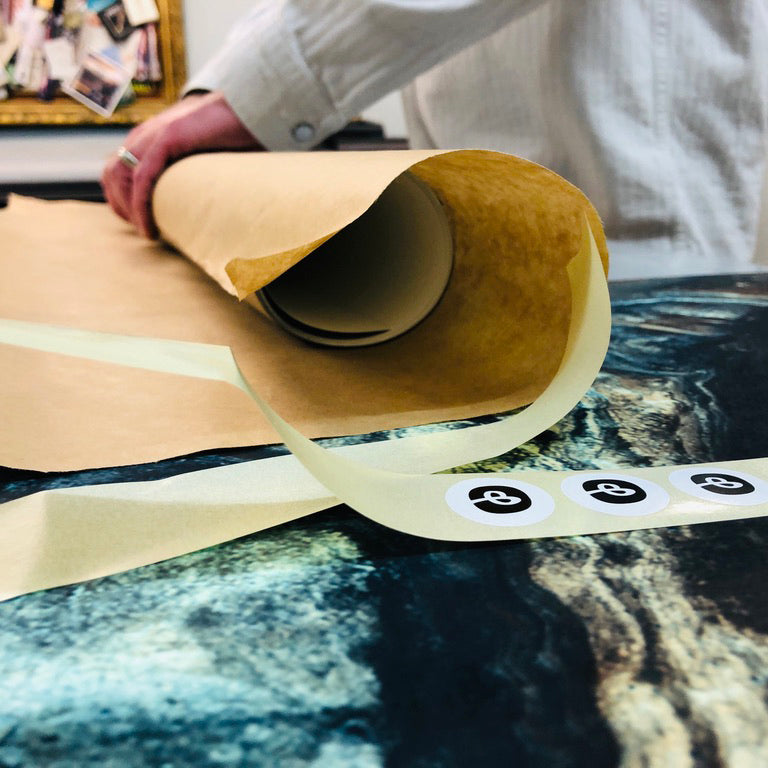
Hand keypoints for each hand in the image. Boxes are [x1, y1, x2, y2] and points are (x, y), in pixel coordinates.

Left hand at [101, 91, 262, 237]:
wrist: (249, 108)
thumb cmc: (234, 135)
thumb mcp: (203, 154)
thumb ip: (190, 168)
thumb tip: (197, 198)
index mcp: (150, 137)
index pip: (117, 168)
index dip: (121, 198)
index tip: (139, 221)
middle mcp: (145, 134)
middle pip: (112, 174)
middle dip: (121, 207)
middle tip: (143, 231)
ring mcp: (153, 134)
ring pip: (121, 178)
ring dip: (129, 210)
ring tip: (148, 232)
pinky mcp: (167, 139)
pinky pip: (142, 179)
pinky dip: (141, 207)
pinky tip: (151, 227)